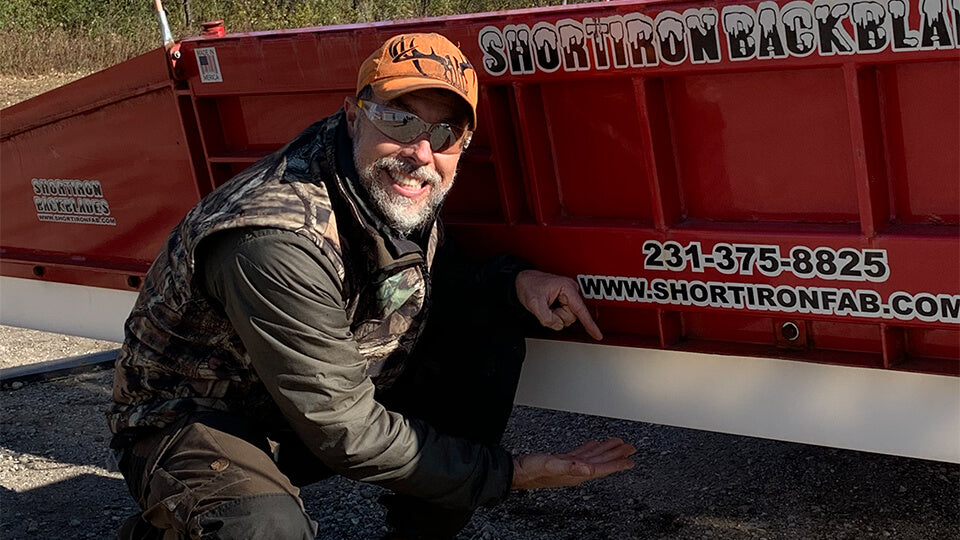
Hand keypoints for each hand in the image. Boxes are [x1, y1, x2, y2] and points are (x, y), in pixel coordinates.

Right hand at [512, 438, 635, 489]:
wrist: (517, 470)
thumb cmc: (532, 470)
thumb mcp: (552, 465)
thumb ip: (571, 466)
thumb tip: (590, 468)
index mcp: (577, 473)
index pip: (602, 468)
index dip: (617, 463)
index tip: (630, 460)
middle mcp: (576, 470)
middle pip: (602, 462)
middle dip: (616, 455)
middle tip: (629, 449)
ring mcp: (570, 465)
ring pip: (593, 456)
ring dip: (605, 450)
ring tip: (617, 444)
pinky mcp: (562, 460)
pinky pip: (581, 454)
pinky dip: (590, 448)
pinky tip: (594, 444)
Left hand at [515, 270, 602, 339]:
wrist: (523, 280)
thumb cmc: (529, 285)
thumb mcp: (534, 303)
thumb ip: (546, 317)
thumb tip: (558, 324)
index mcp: (567, 288)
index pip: (581, 311)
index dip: (589, 324)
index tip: (598, 335)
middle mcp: (571, 290)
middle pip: (572, 316)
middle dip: (558, 316)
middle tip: (546, 307)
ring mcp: (569, 295)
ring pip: (568, 317)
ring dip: (556, 315)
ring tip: (547, 305)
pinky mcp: (566, 300)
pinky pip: (564, 314)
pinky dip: (556, 313)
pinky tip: (550, 306)